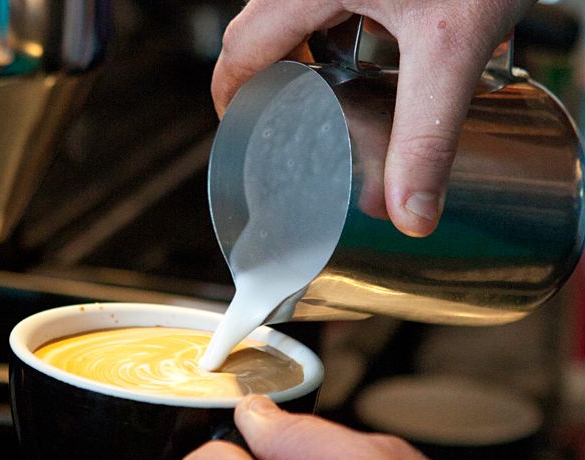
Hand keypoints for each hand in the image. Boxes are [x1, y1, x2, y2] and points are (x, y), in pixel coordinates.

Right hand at [211, 0, 534, 236]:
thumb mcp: (451, 47)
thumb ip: (428, 134)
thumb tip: (410, 214)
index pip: (240, 49)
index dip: (232, 97)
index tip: (241, 133)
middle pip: (258, 31)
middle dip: (265, 80)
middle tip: (286, 122)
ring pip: (289, 10)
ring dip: (298, 52)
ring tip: (323, 93)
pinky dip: (327, 25)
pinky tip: (361, 46)